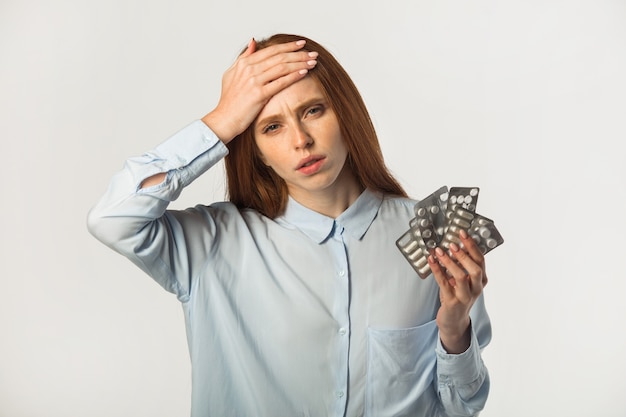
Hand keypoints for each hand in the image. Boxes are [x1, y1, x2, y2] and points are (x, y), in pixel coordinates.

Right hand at [202, 38, 317, 142]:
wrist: (225, 119)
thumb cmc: (229, 100)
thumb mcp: (232, 73)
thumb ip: (244, 57)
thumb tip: (254, 41)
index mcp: (244, 63)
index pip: (271, 50)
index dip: (288, 46)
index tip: (301, 45)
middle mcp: (249, 69)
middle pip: (279, 57)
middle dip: (299, 54)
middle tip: (312, 54)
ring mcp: (253, 81)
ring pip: (282, 67)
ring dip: (300, 63)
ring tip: (313, 62)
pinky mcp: (259, 94)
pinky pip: (280, 82)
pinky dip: (294, 76)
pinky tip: (304, 72)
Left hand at [428, 229, 487, 353]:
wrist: (454, 321)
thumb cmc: (458, 296)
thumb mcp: (465, 281)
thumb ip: (463, 266)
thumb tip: (453, 245)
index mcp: (481, 280)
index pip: (481, 260)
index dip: (472, 246)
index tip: (462, 233)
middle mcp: (476, 288)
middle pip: (475, 269)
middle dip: (464, 255)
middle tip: (452, 244)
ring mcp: (465, 296)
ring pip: (460, 277)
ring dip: (449, 262)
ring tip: (439, 251)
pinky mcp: (452, 302)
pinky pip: (444, 284)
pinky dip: (437, 270)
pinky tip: (431, 261)